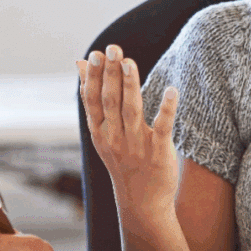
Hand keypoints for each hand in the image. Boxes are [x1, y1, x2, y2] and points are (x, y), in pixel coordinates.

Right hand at [78, 46, 179, 215]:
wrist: (142, 202)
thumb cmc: (122, 159)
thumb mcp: (102, 131)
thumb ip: (93, 97)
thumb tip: (78, 63)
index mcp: (99, 131)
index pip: (92, 100)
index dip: (92, 77)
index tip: (93, 54)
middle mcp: (114, 137)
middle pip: (110, 101)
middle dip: (110, 74)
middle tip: (112, 48)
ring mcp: (136, 145)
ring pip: (131, 110)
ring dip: (130, 85)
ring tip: (129, 62)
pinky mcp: (158, 152)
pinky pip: (162, 127)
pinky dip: (166, 109)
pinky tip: (171, 90)